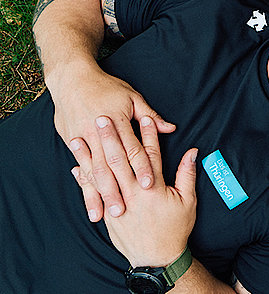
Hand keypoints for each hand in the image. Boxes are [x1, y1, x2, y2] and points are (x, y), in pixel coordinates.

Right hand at [54, 63, 174, 220]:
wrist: (72, 79)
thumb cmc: (107, 87)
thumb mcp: (132, 98)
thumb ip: (150, 116)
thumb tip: (170, 128)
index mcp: (117, 121)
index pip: (132, 148)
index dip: (141, 167)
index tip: (149, 184)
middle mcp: (97, 133)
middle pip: (110, 166)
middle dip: (116, 190)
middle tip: (124, 211)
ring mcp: (82, 139)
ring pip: (93, 172)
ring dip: (99, 195)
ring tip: (104, 215)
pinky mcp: (71, 143)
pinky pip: (81, 170)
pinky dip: (85, 187)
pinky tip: (89, 203)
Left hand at [71, 115, 196, 266]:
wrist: (156, 258)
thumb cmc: (175, 229)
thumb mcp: (188, 201)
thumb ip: (187, 174)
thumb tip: (192, 152)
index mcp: (153, 188)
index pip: (150, 154)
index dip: (147, 135)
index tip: (143, 118)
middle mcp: (133, 193)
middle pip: (120, 160)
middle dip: (111, 138)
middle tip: (102, 119)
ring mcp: (118, 203)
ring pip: (101, 175)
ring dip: (89, 156)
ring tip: (79, 139)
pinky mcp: (109, 213)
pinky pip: (93, 193)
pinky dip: (84, 179)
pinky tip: (77, 165)